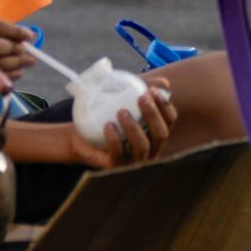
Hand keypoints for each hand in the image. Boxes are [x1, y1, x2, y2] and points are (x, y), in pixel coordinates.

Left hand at [26, 79, 177, 171]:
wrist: (81, 135)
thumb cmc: (105, 116)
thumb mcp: (123, 99)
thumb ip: (142, 88)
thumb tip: (164, 83)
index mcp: (154, 133)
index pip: (169, 121)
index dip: (165, 106)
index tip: (153, 91)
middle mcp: (149, 149)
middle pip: (161, 135)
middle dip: (153, 115)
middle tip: (141, 98)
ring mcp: (133, 160)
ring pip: (142, 147)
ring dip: (134, 128)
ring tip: (122, 111)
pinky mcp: (115, 166)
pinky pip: (119, 155)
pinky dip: (115, 139)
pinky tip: (108, 126)